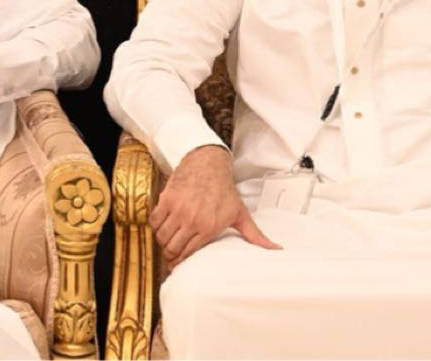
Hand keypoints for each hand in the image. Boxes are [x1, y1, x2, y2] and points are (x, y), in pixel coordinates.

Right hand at [151, 145, 281, 268]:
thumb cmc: (224, 189)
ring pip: (161, 236)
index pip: (187, 254)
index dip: (179, 263)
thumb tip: (275, 249)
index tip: (176, 266)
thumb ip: (255, 235)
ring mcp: (178, 209)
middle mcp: (192, 219)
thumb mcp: (240, 213)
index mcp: (209, 227)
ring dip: (162, 242)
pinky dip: (155, 226)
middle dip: (169, 256)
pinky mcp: (167, 199)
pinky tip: (162, 227)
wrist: (208, 164)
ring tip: (166, 243)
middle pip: (171, 248)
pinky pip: (154, 221)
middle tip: (170, 256)